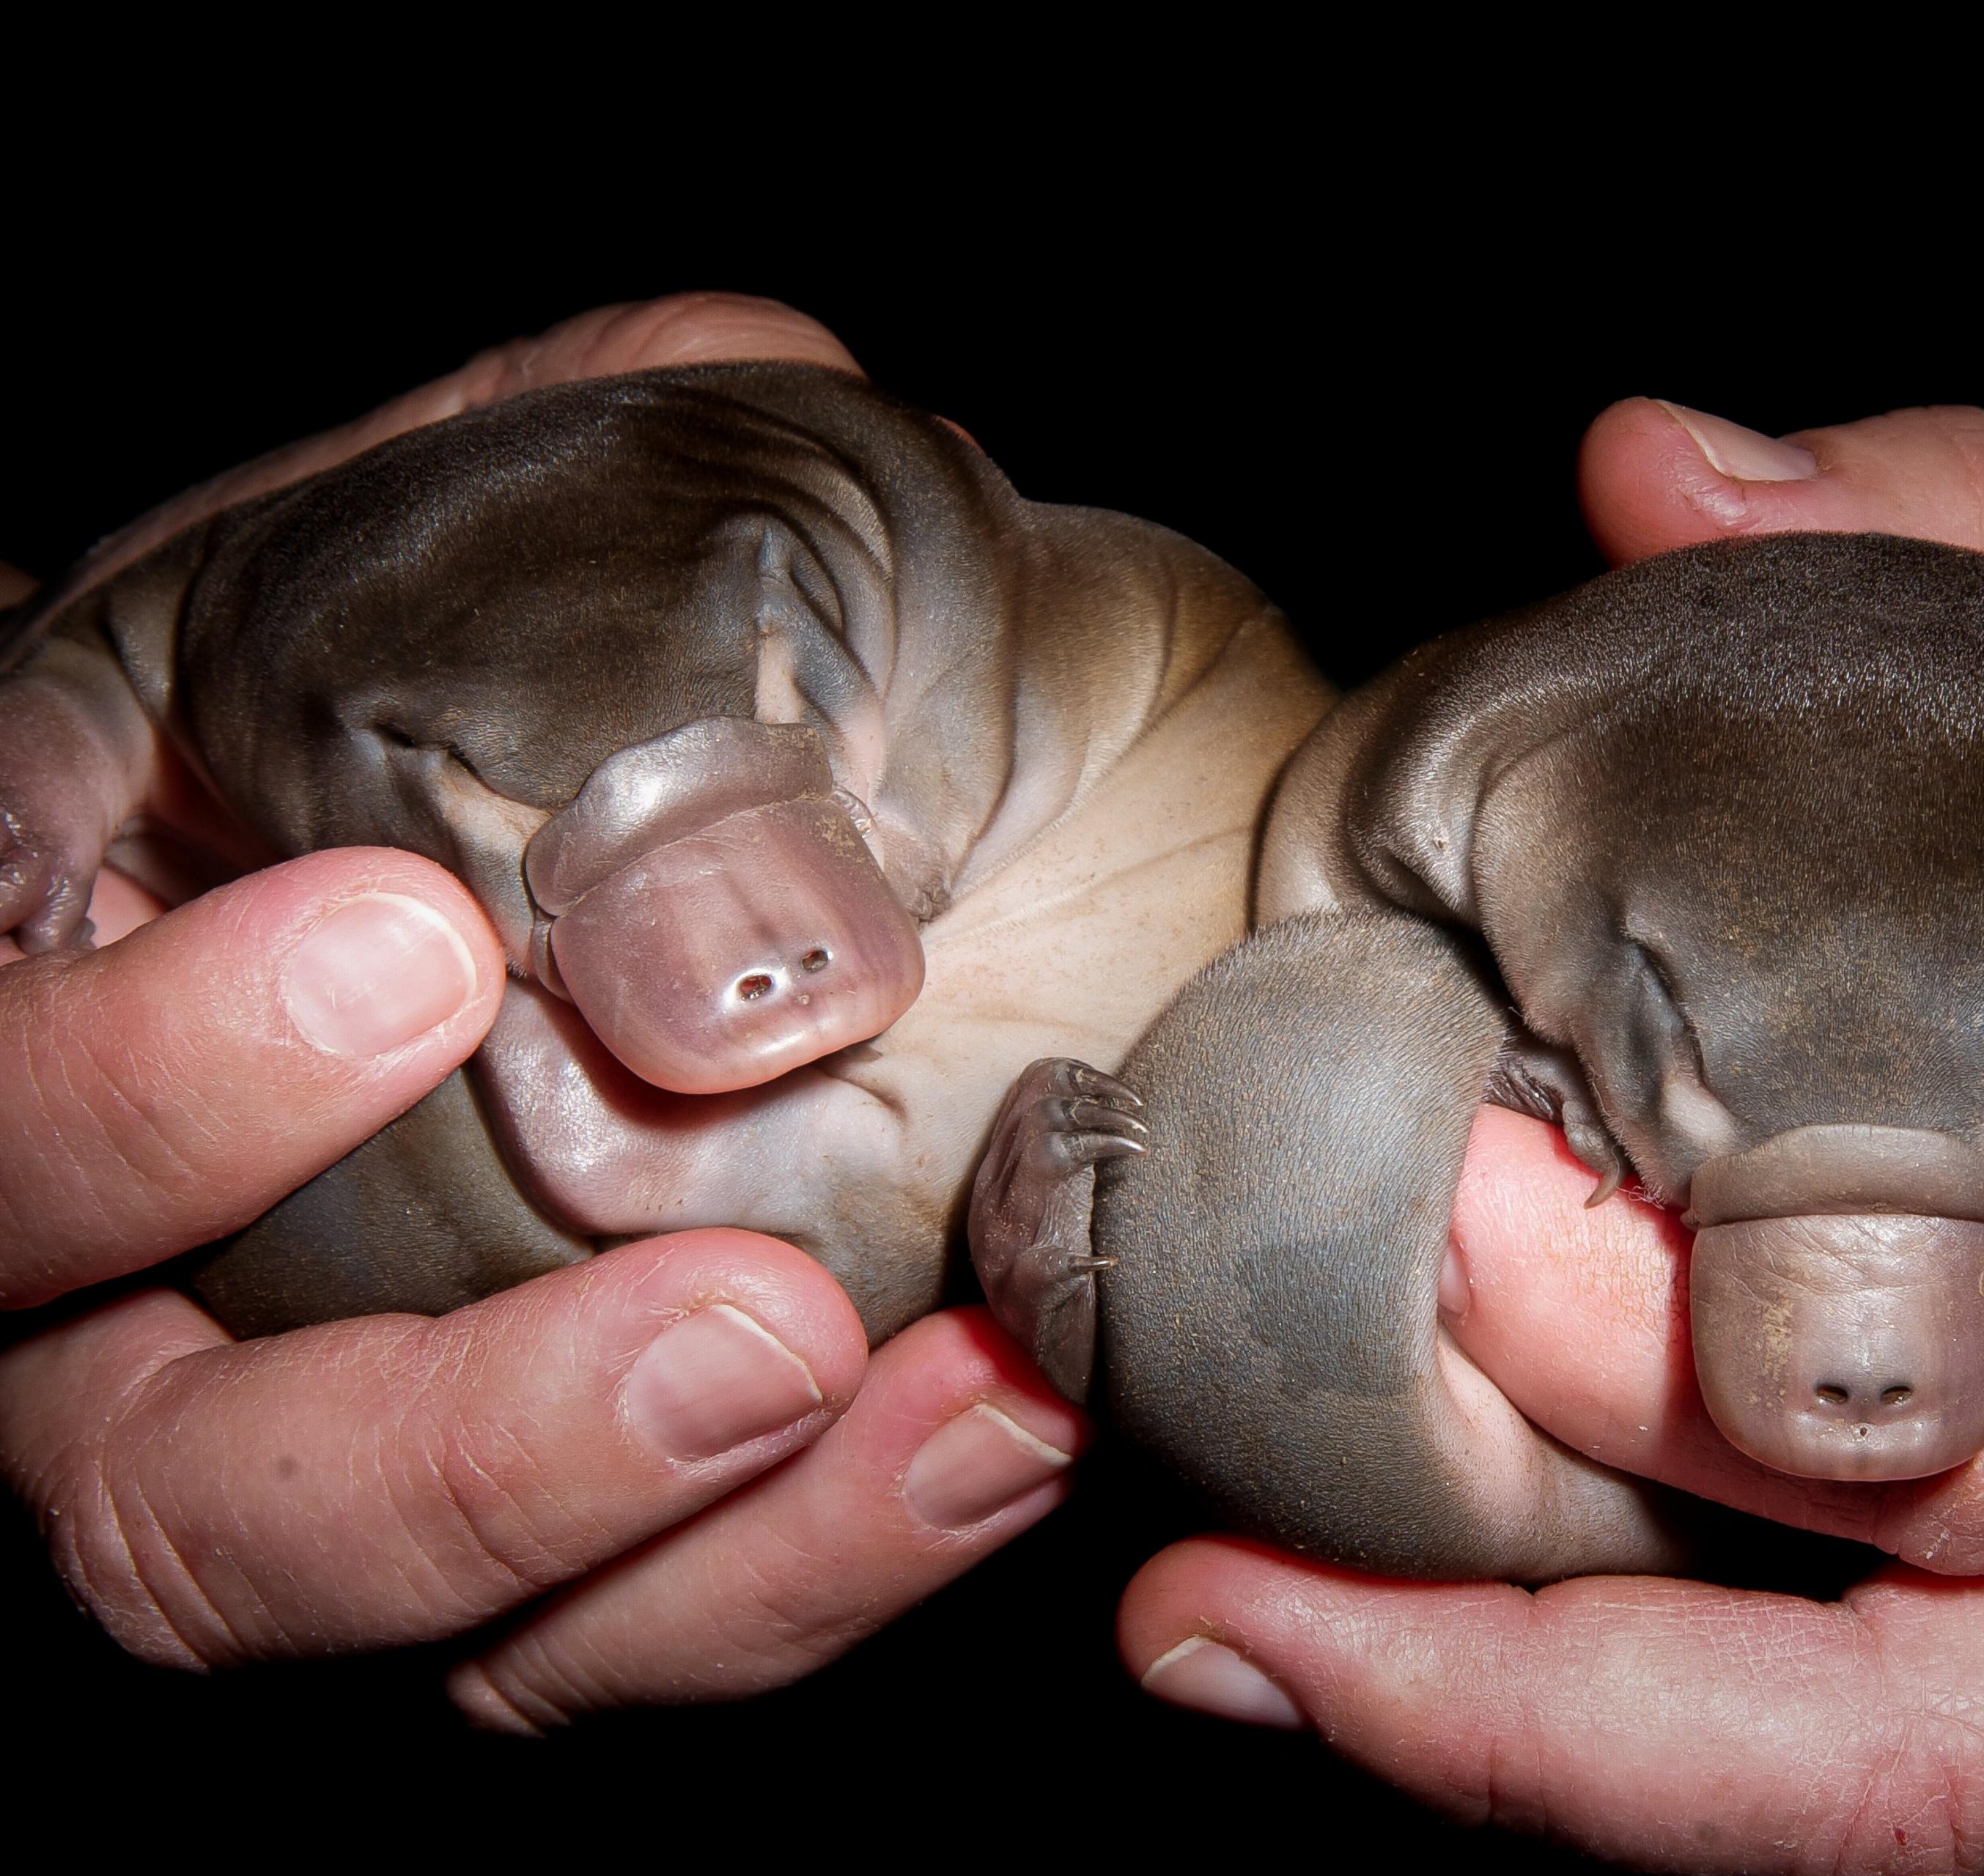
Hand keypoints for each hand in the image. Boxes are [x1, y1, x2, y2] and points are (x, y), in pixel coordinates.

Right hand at [1, 295, 1085, 1722]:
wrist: (754, 666)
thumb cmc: (614, 555)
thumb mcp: (610, 471)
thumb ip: (592, 603)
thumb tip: (716, 943)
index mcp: (61, 949)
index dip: (121, 1090)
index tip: (411, 956)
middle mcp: (144, 1243)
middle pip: (153, 1488)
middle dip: (442, 1452)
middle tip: (743, 1329)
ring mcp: (341, 1401)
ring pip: (412, 1624)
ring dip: (688, 1564)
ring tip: (962, 1412)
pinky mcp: (560, 1498)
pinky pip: (629, 1621)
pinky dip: (818, 1563)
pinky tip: (1008, 1424)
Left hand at [1116, 400, 1983, 1865]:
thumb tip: (1649, 478)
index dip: (1674, 1334)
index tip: (1419, 1191)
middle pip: (1934, 1727)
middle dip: (1532, 1695)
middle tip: (1212, 1606)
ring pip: (1931, 1797)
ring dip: (1565, 1768)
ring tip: (1262, 1662)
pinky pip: (1962, 1741)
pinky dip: (1693, 1725)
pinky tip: (1473, 1629)